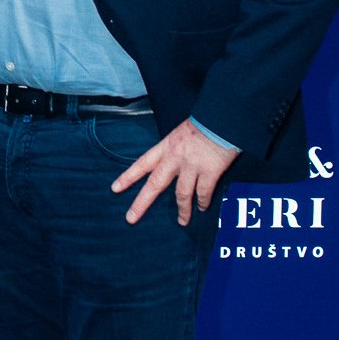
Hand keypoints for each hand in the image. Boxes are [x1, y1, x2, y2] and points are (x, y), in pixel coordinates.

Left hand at [111, 120, 239, 225]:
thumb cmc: (206, 122)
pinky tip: (201, 208)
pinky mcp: (209, 172)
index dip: (128, 177)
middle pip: (154, 184)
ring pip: (181, 194)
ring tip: (182, 221)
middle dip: (141, 203)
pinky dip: (202, 202)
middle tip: (131, 218)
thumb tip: (177, 161)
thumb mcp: (182, 132)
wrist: (223, 118)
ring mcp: (191, 166)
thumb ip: (177, 148)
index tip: (115, 188)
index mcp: (166, 146)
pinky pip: (203, 193)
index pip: (142, 163)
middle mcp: (175, 158)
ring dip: (182, 210)